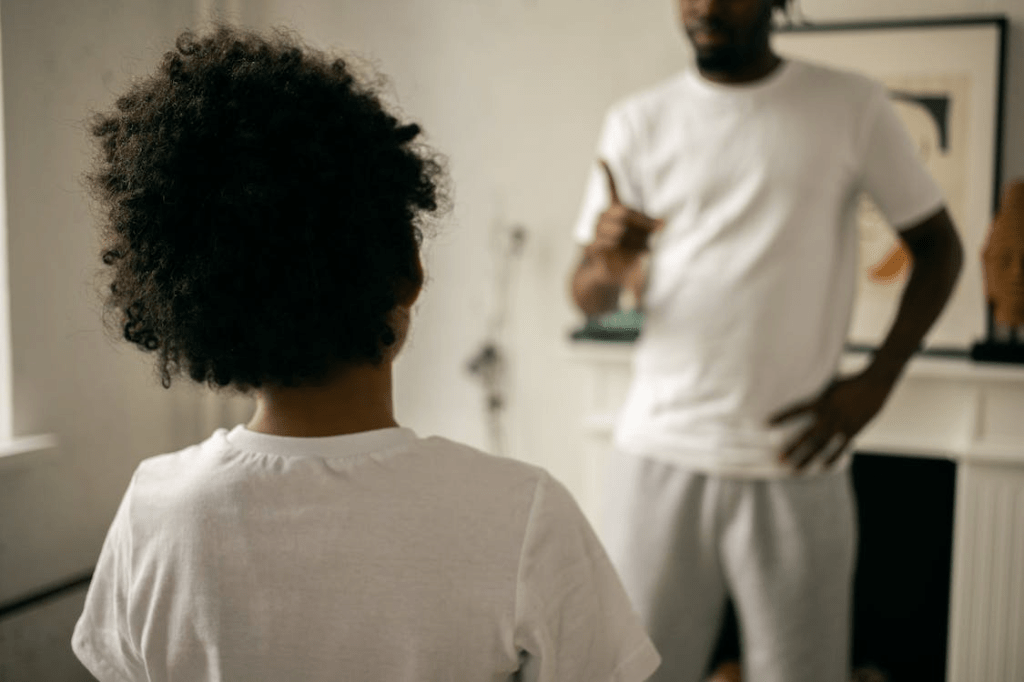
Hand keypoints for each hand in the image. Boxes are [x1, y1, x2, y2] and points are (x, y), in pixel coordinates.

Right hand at [587, 159, 661, 283]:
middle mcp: (603, 217)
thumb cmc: (628, 253)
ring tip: (641, 250)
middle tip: (658, 231)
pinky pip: (608, 243)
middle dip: (643, 223)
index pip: (610, 188)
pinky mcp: (592, 247)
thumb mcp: (644, 239)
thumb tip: (663, 223)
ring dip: (635, 241)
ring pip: (619, 230)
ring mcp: (596, 231)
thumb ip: (651, 228)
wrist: (610, 275)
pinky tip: (622, 252)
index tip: (601, 158)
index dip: (607, 173)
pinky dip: (621, 250)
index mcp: (615, 210)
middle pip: (623, 212)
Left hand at [768, 371, 895, 471]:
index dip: (782, 416)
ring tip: (794, 469)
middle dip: (792, 448)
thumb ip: (817, 395)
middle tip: (778, 460)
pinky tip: (821, 467)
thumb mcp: (829, 386)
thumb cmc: (850, 382)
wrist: (875, 382)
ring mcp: (841, 424)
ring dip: (807, 458)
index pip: (797, 410)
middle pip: (807, 435)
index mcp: (821, 400)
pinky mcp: (854, 430)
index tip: (765, 423)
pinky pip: (840, 448)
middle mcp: (829, 414)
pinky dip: (831, 458)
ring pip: (821, 445)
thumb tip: (802, 400)